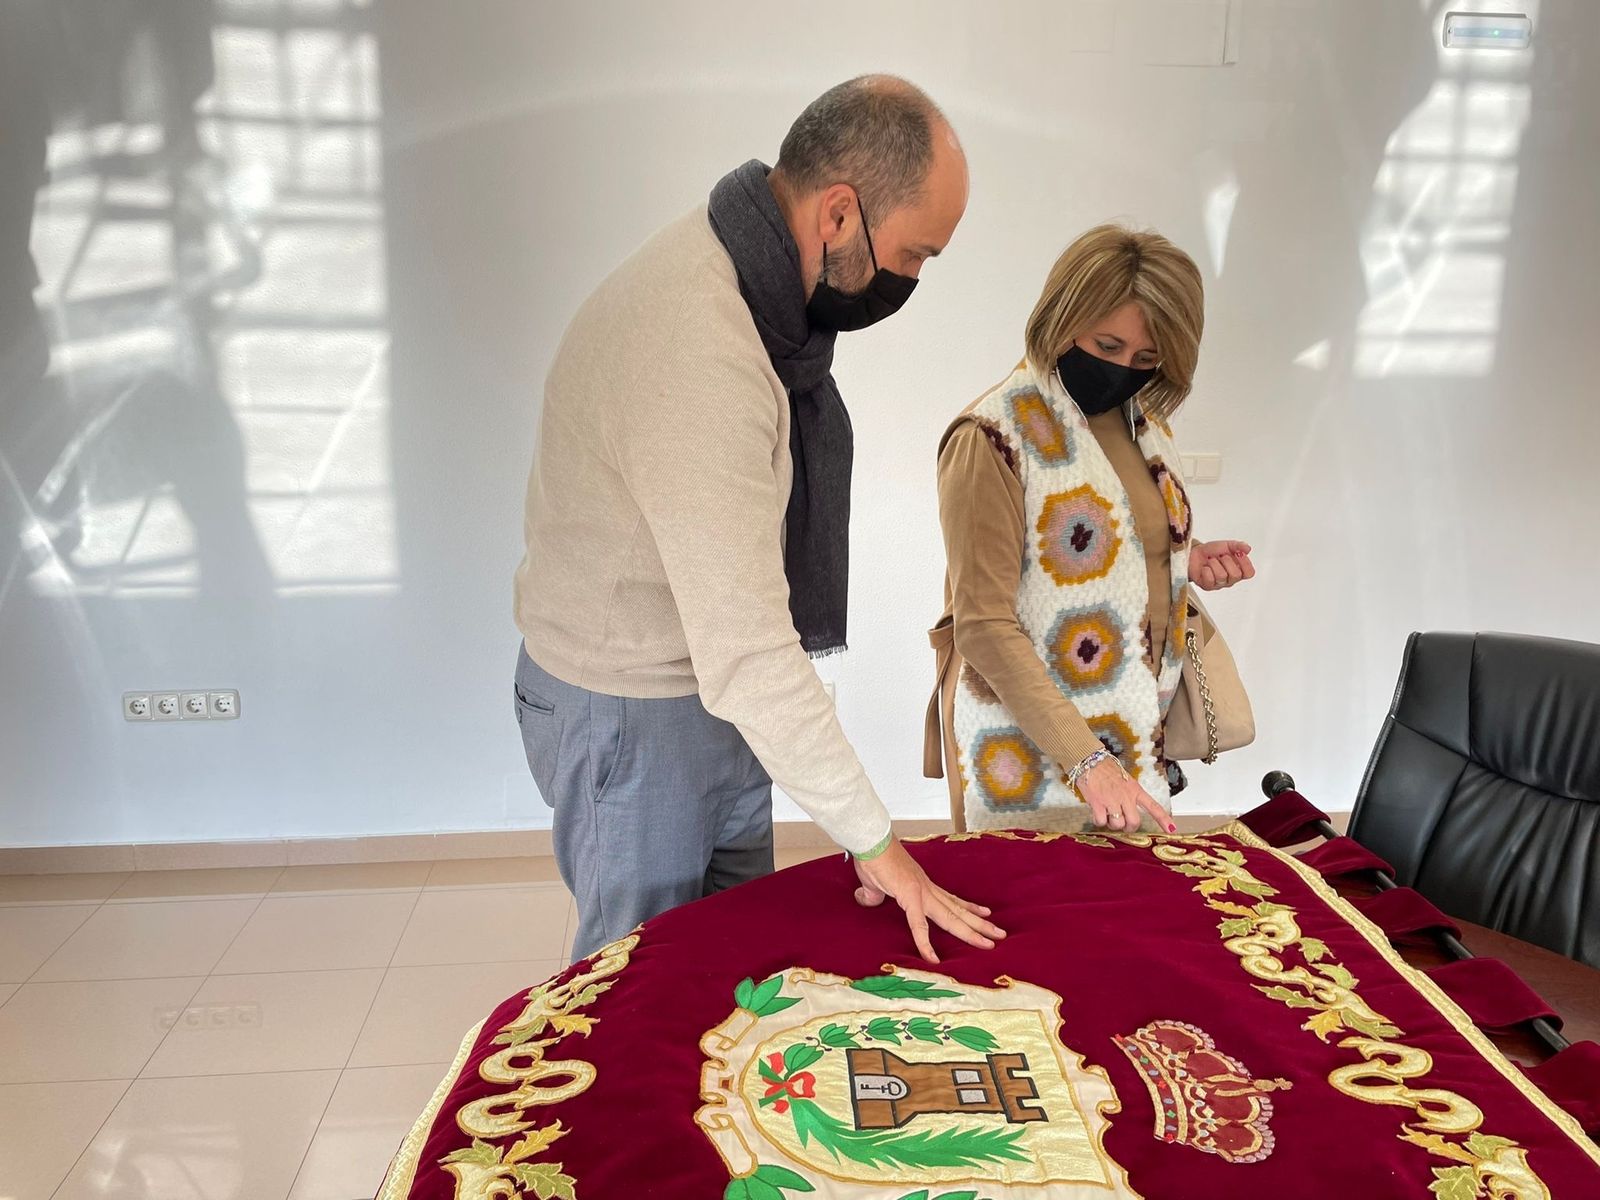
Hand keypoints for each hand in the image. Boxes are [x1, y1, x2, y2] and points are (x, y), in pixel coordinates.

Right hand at [853, 839, 1006, 964]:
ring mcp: (921, 893)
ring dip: (971, 931)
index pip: (951, 900)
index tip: (985, 915)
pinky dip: (925, 943)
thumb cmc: (872, 858)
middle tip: (999, 935)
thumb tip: (865, 898)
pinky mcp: (909, 897)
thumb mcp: (874, 883)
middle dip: (980, 924)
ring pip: (951, 917)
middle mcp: (927, 889)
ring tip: (990, 941)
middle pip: (958, 911)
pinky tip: (932, 959)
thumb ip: (873, 894)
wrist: (871, 841)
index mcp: (922, 885)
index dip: (969, 909)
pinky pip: (919, 925)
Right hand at [1075, 758, 1175, 833]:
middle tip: (1122, 823)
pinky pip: (1101, 822)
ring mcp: (1112, 800)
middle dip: (1128, 827)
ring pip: (1118, 824)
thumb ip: (1130, 795)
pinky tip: (1097, 813)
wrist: (1089, 760)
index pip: (1153, 807)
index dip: (1164, 820)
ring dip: (1112, 824)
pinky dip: (1098, 821)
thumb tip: (1130, 812)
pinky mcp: (1097, 803)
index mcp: (1135, 790)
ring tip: (1107, 814)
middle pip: (1134, 822)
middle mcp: (1126, 796)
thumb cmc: (1106, 770)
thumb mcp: (1126, 780)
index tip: (1172, 830)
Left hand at [1189, 540, 1255, 590]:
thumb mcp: (1226, 545)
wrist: (1194, 553)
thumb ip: (1238, 546)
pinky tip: (1205, 567)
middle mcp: (1230, 579)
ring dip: (1214, 564)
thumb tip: (1248, 548)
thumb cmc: (1211, 552)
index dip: (1245, 563)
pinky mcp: (1207, 586)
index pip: (1249, 573)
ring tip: (1210, 560)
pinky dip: (1206, 570)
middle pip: (1236, 575)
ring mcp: (1219, 584)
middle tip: (1221, 556)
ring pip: (1222, 576)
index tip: (1239, 553)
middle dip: (1227, 561)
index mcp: (1238, 570)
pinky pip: (1210, 579)